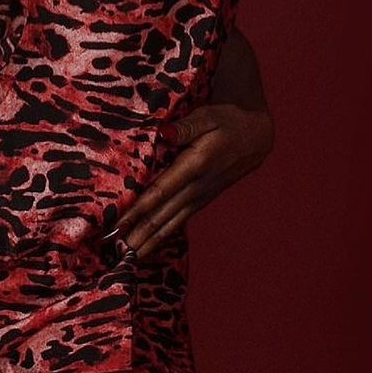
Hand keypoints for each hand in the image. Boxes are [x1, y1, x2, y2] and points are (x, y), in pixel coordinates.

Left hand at [118, 104, 274, 259]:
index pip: (160, 192)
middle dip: (138, 235)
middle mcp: (196, 187)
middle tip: (115, 252)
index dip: (137, 210)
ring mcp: (200, 196)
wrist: (256, 136)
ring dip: (149, 241)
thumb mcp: (208, 116)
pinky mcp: (202, 199)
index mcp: (194, 166)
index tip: (118, 224)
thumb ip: (185, 127)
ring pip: (170, 223)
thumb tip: (164, 133)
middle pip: (162, 216)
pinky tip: (151, 245)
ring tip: (128, 257)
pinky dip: (163, 235)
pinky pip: (179, 221)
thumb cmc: (228, 120)